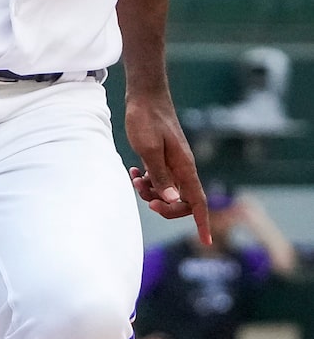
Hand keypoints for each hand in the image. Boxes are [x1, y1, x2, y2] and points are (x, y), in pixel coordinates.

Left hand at [125, 88, 209, 243]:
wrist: (145, 97)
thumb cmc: (146, 120)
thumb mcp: (148, 149)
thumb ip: (160, 175)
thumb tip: (171, 200)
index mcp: (184, 167)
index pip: (198, 201)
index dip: (202, 222)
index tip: (206, 241)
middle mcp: (182, 168)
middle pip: (183, 202)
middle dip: (165, 207)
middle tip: (145, 198)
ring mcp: (173, 163)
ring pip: (167, 192)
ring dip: (150, 193)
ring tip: (134, 179)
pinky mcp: (162, 159)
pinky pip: (158, 180)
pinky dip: (146, 182)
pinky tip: (133, 173)